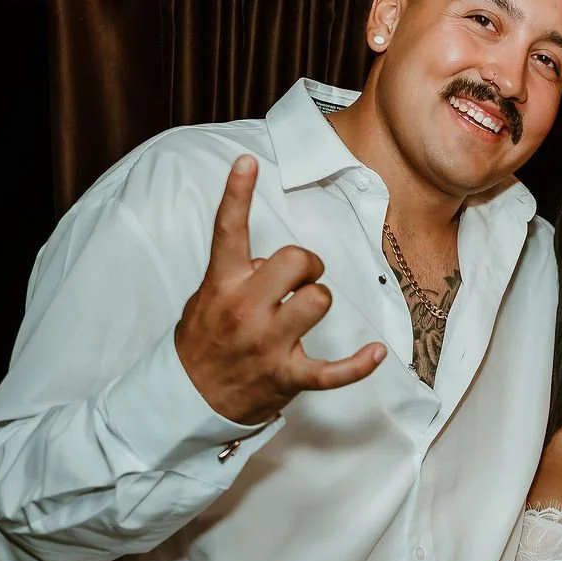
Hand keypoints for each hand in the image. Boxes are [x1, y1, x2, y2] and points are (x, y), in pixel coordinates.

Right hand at [174, 156, 386, 425]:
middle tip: (301, 278)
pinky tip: (376, 353)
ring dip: (319, 300)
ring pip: (318, 300)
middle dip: (308, 264)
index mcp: (222, 285)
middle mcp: (244, 310)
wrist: (185, 398)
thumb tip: (273, 262)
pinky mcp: (287, 376)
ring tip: (304, 313)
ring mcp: (267, 344)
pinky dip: (358, 364)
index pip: (228, 231)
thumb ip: (238, 274)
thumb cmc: (203, 341)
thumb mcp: (206, 298)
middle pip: (296, 260)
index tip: (248, 162)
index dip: (237, 193)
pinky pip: (332, 371)